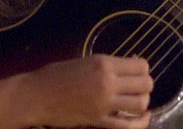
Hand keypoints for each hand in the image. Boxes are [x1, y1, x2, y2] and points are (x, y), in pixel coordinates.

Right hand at [22, 54, 153, 127]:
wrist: (37, 95)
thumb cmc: (58, 74)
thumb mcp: (87, 61)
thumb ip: (111, 64)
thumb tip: (134, 62)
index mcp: (104, 64)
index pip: (141, 66)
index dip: (142, 69)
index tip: (134, 72)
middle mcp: (108, 82)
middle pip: (146, 84)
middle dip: (145, 85)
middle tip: (136, 87)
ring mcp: (104, 104)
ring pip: (141, 104)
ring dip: (142, 102)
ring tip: (136, 100)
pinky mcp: (99, 121)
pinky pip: (128, 126)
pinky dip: (140, 122)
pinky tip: (143, 118)